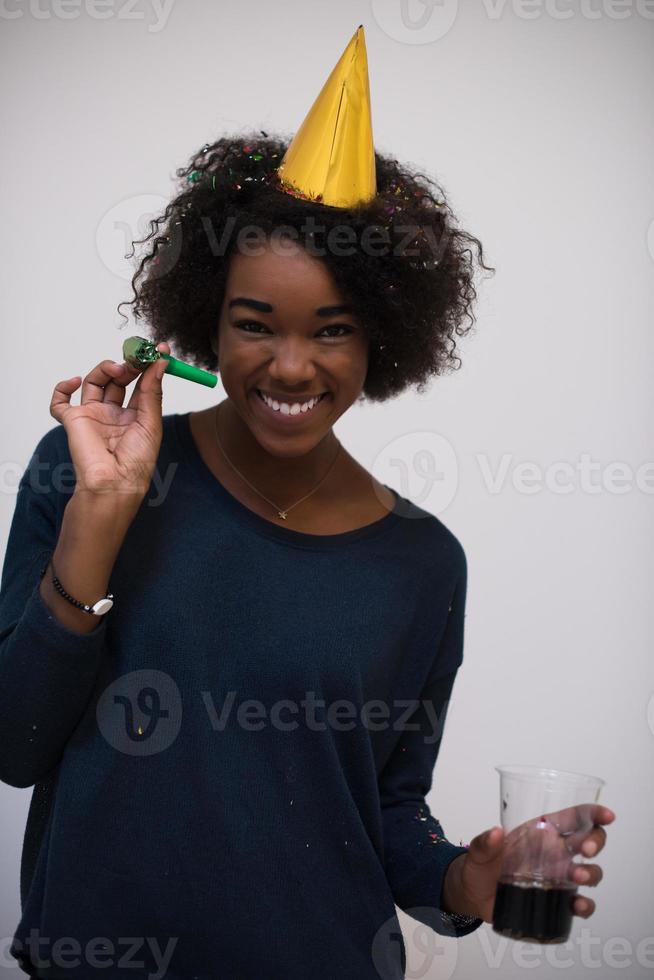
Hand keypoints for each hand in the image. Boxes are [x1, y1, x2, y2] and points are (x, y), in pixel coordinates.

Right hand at [49, 341, 171, 505]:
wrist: (114, 483)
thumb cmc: (136, 461)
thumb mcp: (151, 422)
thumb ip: (153, 391)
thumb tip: (160, 362)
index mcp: (134, 417)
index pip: (140, 384)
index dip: (147, 366)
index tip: (157, 349)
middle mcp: (113, 414)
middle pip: (117, 380)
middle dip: (127, 365)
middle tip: (136, 358)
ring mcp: (92, 417)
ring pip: (93, 383)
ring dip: (104, 369)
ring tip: (117, 369)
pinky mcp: (72, 421)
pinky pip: (60, 401)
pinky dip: (63, 387)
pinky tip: (75, 381)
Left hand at [448, 805, 614, 922]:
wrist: (473, 895)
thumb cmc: (480, 865)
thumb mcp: (478, 850)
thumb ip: (484, 842)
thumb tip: (495, 833)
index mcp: (541, 830)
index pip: (574, 816)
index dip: (593, 813)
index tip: (607, 816)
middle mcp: (556, 851)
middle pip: (589, 841)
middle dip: (595, 842)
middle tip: (587, 850)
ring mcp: (558, 876)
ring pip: (590, 872)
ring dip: (591, 874)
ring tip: (577, 877)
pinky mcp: (555, 900)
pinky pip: (578, 903)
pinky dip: (585, 905)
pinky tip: (578, 906)